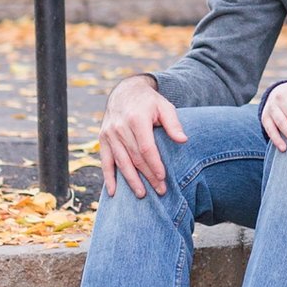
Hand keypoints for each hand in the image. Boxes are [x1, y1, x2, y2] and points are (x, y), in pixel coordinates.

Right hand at [99, 75, 187, 198]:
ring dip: (131, 180)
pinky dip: (108, 177)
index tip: (163, 178)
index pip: (146, 147)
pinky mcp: (102, 139)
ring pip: (121, 162)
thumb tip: (183, 140)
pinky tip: (114, 192)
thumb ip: (173, 123)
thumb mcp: (164, 106)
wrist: (125, 91)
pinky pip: (105, 161)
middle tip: (160, 191)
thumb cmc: (149, 102)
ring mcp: (109, 134)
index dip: (154, 164)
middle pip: (135, 157)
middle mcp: (119, 127)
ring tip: (142, 195)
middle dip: (148, 176)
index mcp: (136, 119)